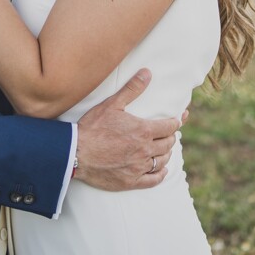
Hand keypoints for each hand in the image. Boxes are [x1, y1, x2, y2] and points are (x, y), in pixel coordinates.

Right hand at [74, 69, 183, 190]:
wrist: (75, 153)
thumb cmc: (92, 127)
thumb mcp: (112, 104)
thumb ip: (132, 89)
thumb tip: (147, 73)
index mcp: (143, 131)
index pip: (170, 126)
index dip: (176, 122)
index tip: (179, 119)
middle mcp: (145, 150)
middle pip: (168, 143)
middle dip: (171, 136)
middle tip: (169, 133)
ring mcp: (138, 167)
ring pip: (162, 161)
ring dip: (166, 153)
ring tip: (164, 149)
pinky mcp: (131, 181)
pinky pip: (153, 180)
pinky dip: (160, 174)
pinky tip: (161, 170)